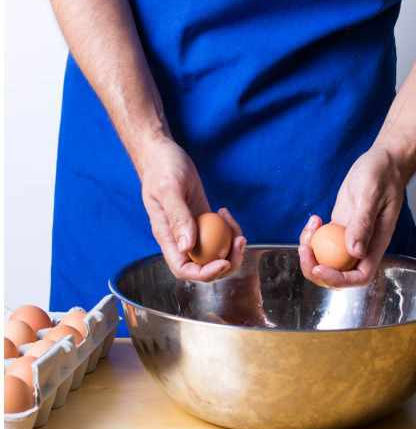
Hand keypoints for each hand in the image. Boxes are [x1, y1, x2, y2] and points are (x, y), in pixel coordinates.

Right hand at [136, 136, 245, 282]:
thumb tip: (187, 247)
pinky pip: (221, 237)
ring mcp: (193, 232)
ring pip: (217, 254)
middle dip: (228, 262)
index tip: (224, 261)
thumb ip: (177, 217)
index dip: (205, 273)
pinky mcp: (204, 223)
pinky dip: (229, 230)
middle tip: (239, 240)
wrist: (163, 154)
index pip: (184, 269)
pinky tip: (225, 211)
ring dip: (232, 246)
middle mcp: (179, 240)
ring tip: (233, 221)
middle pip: (205, 267)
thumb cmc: (162, 168)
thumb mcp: (169, 189)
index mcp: (166, 237)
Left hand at [299, 145, 408, 287]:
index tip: (320, 266)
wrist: (383, 164)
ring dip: (311, 251)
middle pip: (339, 274)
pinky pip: (323, 243)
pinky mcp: (340, 229)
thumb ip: (363, 223)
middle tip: (305, 247)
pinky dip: (312, 237)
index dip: (339, 279)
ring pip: (327, 260)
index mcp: (376, 245)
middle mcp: (364, 247)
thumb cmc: (383, 176)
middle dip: (316, 268)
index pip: (360, 276)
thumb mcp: (371, 195)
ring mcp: (350, 239)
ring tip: (310, 225)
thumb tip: (355, 251)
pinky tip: (314, 218)